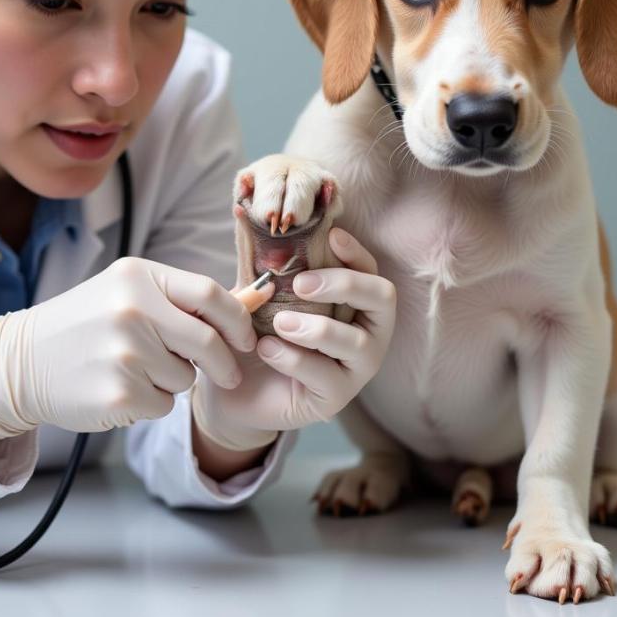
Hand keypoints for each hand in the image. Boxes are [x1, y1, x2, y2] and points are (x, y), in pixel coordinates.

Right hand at [0, 257, 258, 439]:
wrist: (21, 362)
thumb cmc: (90, 323)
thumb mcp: (133, 292)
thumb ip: (192, 298)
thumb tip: (260, 296)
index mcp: (139, 277)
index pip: (211, 295)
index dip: (238, 320)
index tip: (246, 339)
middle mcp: (131, 310)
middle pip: (208, 341)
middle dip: (225, 362)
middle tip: (228, 373)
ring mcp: (123, 353)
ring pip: (186, 376)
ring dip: (176, 380)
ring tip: (137, 368)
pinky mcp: (117, 393)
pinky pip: (163, 404)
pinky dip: (152, 402)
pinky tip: (121, 387)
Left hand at [191, 228, 395, 449]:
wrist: (234, 387)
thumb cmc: (258, 332)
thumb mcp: (262, 294)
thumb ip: (267, 265)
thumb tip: (249, 217)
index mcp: (356, 304)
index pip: (372, 271)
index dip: (356, 253)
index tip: (331, 236)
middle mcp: (367, 333)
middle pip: (382, 299)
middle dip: (345, 285)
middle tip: (301, 284)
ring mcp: (356, 369)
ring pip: (357, 342)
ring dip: (316, 328)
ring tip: (278, 323)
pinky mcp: (336, 399)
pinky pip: (326, 375)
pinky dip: (293, 358)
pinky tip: (265, 349)